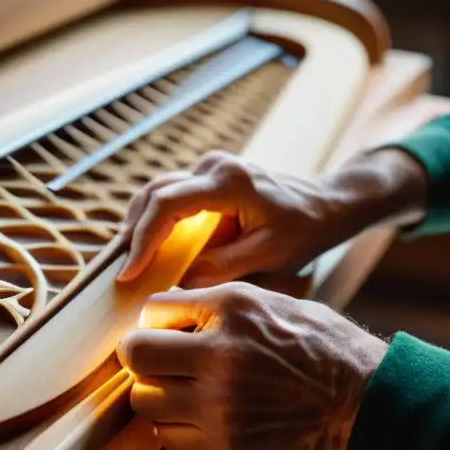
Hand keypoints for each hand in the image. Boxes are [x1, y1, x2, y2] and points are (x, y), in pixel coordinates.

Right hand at [116, 151, 332, 287]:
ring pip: (157, 191)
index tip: (130, 273)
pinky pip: (171, 194)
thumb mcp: (270, 255)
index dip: (144, 239)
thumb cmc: (305, 230)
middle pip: (154, 193)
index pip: (168, 205)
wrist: (327, 203)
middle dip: (133, 233)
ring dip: (139, 224)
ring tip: (128, 260)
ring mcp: (210, 167)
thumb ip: (224, 268)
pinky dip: (154, 218)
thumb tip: (180, 282)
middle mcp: (214, 166)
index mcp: (229, 182)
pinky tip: (147, 246)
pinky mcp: (209, 176)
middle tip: (121, 270)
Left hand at [117, 282, 388, 449]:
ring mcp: (220, 406)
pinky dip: (175, 426)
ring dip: (155, 394)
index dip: (154, 321)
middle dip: (140, 356)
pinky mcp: (223, 449)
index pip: (153, 310)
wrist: (368, 406)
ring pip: (143, 399)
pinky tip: (200, 417)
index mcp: (234, 309)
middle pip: (135, 355)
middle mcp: (221, 355)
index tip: (165, 331)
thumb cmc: (324, 350)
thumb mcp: (276, 303)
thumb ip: (219, 305)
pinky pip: (167, 436)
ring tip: (181, 391)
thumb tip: (167, 310)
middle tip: (156, 361)